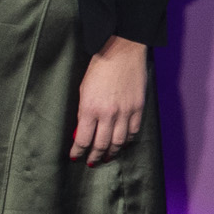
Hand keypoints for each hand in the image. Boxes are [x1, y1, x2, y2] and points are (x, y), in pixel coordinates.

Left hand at [69, 37, 149, 163]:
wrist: (122, 50)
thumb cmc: (100, 67)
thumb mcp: (83, 90)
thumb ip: (83, 113)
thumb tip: (82, 132)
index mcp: (90, 109)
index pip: (83, 140)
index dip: (78, 152)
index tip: (76, 157)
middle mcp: (108, 114)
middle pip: (101, 145)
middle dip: (95, 157)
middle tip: (92, 162)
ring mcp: (125, 112)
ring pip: (119, 142)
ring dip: (112, 153)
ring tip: (107, 157)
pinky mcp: (138, 108)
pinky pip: (133, 132)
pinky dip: (127, 141)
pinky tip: (123, 143)